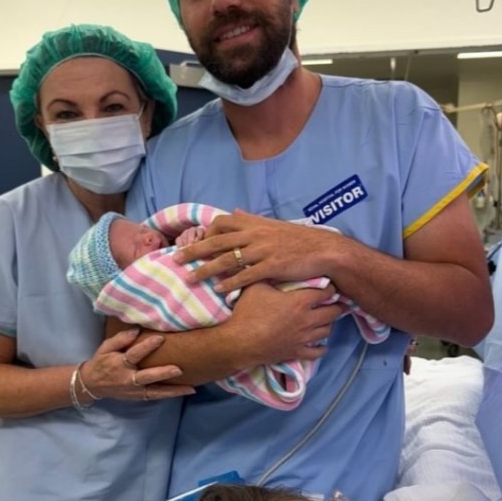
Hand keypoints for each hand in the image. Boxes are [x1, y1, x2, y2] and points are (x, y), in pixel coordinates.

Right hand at [80, 330, 194, 401]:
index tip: (161, 338)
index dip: (147, 346)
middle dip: (163, 373)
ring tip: (190, 389)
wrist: (92, 384)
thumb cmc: (102, 362)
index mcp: (119, 364)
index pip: (134, 355)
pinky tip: (185, 391)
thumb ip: (120, 339)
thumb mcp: (106, 347)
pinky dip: (169, 394)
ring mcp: (134, 390)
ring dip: (173, 391)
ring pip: (155, 392)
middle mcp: (128, 379)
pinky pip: (156, 396)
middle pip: (147, 377)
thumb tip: (136, 330)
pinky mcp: (138, 397)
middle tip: (178, 369)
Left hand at [174, 209, 344, 293]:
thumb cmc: (299, 240)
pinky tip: (219, 290)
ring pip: (227, 259)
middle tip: (177, 259)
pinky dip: (230, 283)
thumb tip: (235, 210)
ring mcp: (263, 251)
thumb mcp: (273, 225)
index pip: (223, 222)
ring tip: (191, 278)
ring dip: (206, 270)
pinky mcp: (272, 267)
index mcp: (255, 224)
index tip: (196, 242)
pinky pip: (246, 275)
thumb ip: (252, 219)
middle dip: (194, 250)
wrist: (325, 250)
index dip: (207, 232)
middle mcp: (256, 235)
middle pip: (217, 241)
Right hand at [230, 282, 342, 366]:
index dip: (330, 287)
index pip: (326, 292)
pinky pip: (317, 353)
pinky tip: (320, 344)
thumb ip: (268, 276)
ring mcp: (303, 338)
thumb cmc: (247, 312)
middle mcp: (307, 320)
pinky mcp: (297, 352)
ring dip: (329, 324)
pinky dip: (321, 348)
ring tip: (326, 319)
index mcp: (300, 302)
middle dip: (336, 305)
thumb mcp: (256, 287)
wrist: (239, 342)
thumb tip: (272, 266)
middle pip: (333, 312)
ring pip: (327, 331)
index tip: (329, 285)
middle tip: (334, 302)